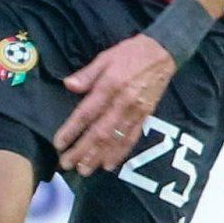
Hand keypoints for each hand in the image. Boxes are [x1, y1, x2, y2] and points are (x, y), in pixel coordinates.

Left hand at [54, 33, 176, 176]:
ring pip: (116, 139)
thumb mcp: (105, 57)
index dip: (72, 130)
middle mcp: (123, 103)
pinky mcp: (146, 116)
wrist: (164, 52)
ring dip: (99, 156)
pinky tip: (109, 164)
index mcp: (110, 86)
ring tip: (84, 170)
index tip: (59, 144)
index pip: (86, 113)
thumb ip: (87, 74)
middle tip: (67, 164)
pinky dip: (120, 153)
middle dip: (82, 151)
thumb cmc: (130, 54)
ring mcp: (137, 112)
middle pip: (100, 132)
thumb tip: (68, 86)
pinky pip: (132, 138)